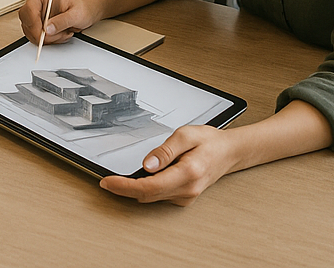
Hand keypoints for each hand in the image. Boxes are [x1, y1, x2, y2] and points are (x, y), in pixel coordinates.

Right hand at [18, 0, 94, 44]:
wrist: (84, 12)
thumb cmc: (80, 9)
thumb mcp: (75, 15)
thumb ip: (62, 21)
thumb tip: (47, 29)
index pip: (30, 8)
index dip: (34, 23)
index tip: (44, 33)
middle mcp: (36, 3)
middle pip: (26, 20)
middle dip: (40, 33)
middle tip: (55, 36)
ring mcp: (35, 14)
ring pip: (29, 31)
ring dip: (46, 38)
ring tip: (61, 34)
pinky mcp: (36, 24)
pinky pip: (34, 36)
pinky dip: (47, 41)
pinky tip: (58, 35)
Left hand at [100, 125, 236, 205]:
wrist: (228, 152)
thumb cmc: (208, 141)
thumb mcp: (185, 135)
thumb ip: (165, 150)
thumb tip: (147, 165)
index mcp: (187, 174)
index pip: (149, 187)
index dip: (125, 187)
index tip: (108, 182)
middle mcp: (186, 190)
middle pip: (147, 196)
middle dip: (124, 190)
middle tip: (105, 182)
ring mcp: (186, 196)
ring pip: (153, 198)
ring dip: (134, 191)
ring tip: (116, 180)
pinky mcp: (184, 196)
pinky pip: (160, 196)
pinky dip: (146, 190)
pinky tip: (138, 180)